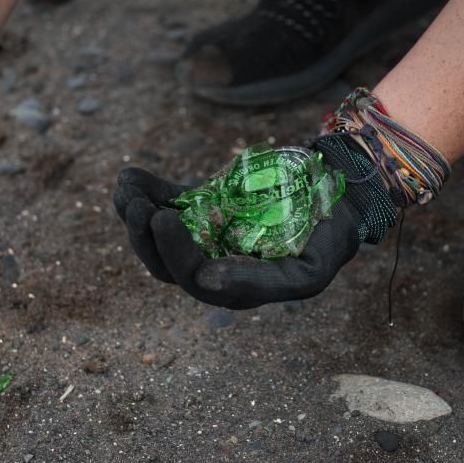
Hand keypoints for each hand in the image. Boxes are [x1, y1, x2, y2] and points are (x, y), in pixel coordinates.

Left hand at [113, 137, 396, 308]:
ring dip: (135, 211)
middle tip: (135, 204)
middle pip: (163, 261)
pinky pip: (166, 202)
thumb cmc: (325, 241)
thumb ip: (258, 283)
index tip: (162, 217)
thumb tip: (206, 282)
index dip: (172, 252)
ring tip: (126, 187)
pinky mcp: (200, 208)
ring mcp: (203, 235)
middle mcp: (211, 265)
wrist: (338, 201)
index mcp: (230, 288)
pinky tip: (131, 174)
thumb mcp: (306, 273)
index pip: (191, 278)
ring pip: (157, 233)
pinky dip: (147, 189)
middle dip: (143, 234)